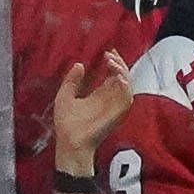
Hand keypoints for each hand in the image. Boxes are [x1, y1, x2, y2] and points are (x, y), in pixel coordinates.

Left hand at [50, 51, 133, 172]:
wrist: (69, 141)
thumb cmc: (66, 123)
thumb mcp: (65, 95)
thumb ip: (72, 80)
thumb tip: (80, 64)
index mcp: (100, 95)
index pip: (114, 76)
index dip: (114, 63)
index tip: (108, 52)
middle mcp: (110, 100)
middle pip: (123, 78)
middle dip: (120, 64)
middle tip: (109, 55)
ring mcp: (115, 107)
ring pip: (128, 86)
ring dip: (123, 72)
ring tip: (112, 63)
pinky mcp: (117, 115)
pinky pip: (128, 99)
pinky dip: (126, 87)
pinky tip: (117, 77)